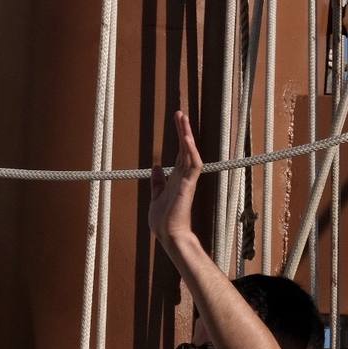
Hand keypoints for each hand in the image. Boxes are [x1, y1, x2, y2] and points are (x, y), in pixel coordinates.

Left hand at [148, 110, 201, 246]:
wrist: (168, 236)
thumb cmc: (163, 221)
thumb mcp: (156, 196)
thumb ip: (157, 181)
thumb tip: (155, 166)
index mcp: (176, 178)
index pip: (180, 153)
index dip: (180, 136)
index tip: (178, 120)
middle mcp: (184, 177)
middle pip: (186, 148)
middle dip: (183, 130)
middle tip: (180, 112)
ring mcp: (187, 181)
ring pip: (190, 153)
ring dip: (187, 136)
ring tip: (183, 118)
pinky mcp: (187, 186)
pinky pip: (192, 166)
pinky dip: (190, 151)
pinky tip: (186, 139)